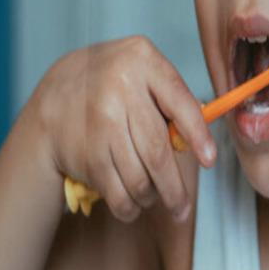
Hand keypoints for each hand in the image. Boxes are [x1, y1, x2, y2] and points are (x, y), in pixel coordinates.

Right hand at [33, 35, 215, 222]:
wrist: (58, 94)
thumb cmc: (119, 85)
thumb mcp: (146, 74)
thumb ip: (173, 100)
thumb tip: (196, 144)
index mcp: (143, 61)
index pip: (180, 102)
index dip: (198, 135)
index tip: (209, 161)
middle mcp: (119, 88)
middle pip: (157, 150)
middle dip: (174, 187)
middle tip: (183, 208)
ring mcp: (98, 120)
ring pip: (138, 176)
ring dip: (152, 196)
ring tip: (156, 198)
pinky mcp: (84, 150)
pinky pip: (114, 189)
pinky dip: (128, 205)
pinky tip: (134, 206)